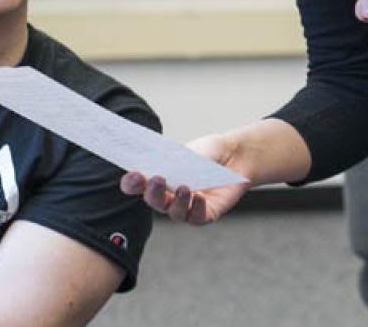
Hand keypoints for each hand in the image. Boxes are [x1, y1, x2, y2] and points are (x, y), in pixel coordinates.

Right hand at [120, 133, 249, 225]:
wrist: (235, 156)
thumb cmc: (207, 153)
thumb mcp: (188, 151)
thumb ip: (174, 159)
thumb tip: (161, 165)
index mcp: (158, 179)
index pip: (137, 185)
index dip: (132, 183)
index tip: (133, 175)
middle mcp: (168, 197)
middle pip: (155, 201)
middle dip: (153, 192)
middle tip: (157, 179)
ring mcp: (186, 207)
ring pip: (175, 212)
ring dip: (177, 201)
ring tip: (183, 188)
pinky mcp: (205, 214)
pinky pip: (197, 217)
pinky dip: (196, 207)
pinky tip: (199, 196)